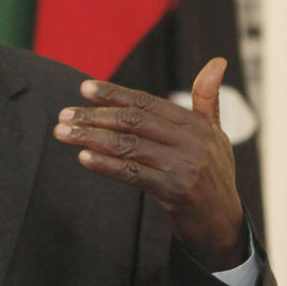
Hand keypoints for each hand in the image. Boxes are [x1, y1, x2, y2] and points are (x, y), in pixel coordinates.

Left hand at [53, 58, 246, 270]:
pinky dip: (106, 165)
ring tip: (63, 133)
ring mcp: (183, 166)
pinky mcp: (174, 191)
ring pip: (128, 145)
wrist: (223, 224)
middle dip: (94, 116)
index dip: (114, 94)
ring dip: (91, 138)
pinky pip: (133, 174)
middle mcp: (191, 141)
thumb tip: (216, 61)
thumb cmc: (213, 176)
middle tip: (64, 115)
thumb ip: (208, 100)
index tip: (84, 88)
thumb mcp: (215, 135)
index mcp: (196, 124)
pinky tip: (83, 157)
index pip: (147, 103)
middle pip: (134, 121)